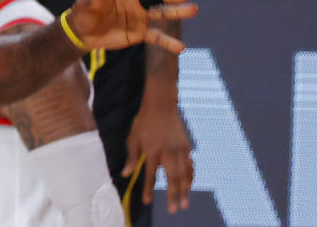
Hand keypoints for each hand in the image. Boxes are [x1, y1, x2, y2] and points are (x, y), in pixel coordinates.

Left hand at [68, 0, 195, 53]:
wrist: (85, 33)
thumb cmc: (84, 14)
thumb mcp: (84, 6)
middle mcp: (135, 2)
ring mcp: (140, 18)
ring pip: (161, 14)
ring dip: (177, 13)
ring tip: (193, 9)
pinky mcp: (140, 33)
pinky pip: (156, 37)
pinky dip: (168, 42)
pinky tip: (181, 47)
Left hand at [122, 99, 192, 213]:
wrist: (161, 106)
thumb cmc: (143, 122)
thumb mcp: (133, 138)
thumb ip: (131, 158)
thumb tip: (125, 174)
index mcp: (152, 151)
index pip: (151, 175)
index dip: (149, 190)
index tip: (147, 202)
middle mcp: (168, 152)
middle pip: (172, 178)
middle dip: (173, 195)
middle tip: (174, 210)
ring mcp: (179, 149)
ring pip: (184, 174)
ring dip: (185, 189)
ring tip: (184, 202)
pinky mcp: (186, 146)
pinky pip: (190, 165)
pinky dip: (191, 176)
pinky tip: (189, 184)